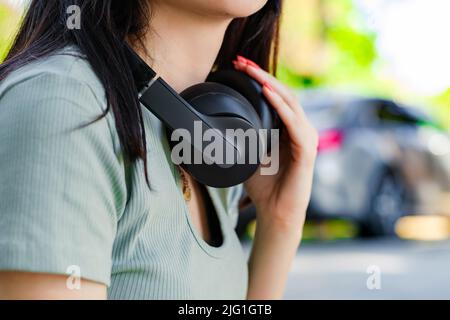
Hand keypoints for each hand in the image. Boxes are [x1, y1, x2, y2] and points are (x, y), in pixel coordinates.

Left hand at [233, 56, 318, 231]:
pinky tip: (267, 93)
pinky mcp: (307, 150)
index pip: (275, 96)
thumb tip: (217, 123)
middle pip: (283, 93)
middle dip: (261, 75)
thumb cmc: (264, 186)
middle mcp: (300, 129)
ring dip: (270, 84)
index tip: (238, 66)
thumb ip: (242, 136)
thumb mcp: (248, 154)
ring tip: (251, 71)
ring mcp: (306, 138)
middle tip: (240, 61)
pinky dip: (281, 106)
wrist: (275, 212)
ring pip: (290, 102)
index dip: (259, 79)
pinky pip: (294, 123)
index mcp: (287, 129)